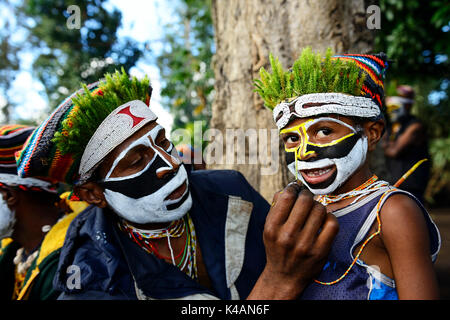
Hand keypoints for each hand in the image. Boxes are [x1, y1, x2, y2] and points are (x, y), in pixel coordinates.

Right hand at [248, 182, 337, 298]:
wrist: (284, 276)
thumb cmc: (277, 247)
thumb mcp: (269, 228)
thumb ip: (275, 206)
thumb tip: (289, 188)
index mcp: (272, 228)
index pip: (287, 197)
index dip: (294, 188)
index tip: (296, 189)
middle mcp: (287, 236)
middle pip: (305, 201)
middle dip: (307, 195)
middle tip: (307, 199)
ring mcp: (305, 244)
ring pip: (320, 210)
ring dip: (318, 206)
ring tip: (314, 211)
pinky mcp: (320, 251)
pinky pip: (332, 224)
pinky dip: (330, 217)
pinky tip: (324, 220)